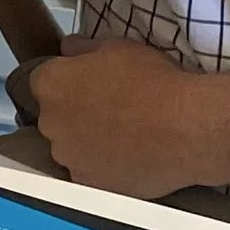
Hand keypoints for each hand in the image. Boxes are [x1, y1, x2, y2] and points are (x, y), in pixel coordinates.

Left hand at [25, 37, 212, 198]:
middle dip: (74, 113)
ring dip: (87, 142)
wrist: (187, 127)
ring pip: (71, 147)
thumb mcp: (118, 46)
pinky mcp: (88, 183)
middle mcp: (49, 122)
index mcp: (50, 84)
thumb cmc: (155, 82)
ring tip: (124, 136)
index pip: (42, 80)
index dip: (67, 81)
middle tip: (110, 109)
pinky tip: (129, 157)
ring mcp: (67, 157)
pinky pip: (89, 173)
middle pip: (54, 116)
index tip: (87, 84)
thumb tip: (69, 48)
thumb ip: (83, 47)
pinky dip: (103, 167)